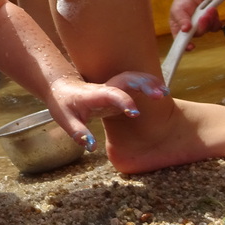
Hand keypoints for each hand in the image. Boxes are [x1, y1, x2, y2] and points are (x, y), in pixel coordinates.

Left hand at [44, 73, 167, 150]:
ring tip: (164, 93)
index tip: (134, 113)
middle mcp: (105, 88)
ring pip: (132, 77)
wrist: (61, 89)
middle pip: (125, 79)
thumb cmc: (63, 105)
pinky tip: (162, 92)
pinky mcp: (118, 90)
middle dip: (143, 85)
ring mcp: (112, 87)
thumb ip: (79, 133)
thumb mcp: (66, 120)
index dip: (123, 101)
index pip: (110, 94)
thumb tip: (91, 146)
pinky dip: (149, 83)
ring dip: (149, 82)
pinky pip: (135, 82)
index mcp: (92, 95)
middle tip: (159, 96)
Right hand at [169, 0, 220, 50]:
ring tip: (208, 10)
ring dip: (209, 20)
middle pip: (198, 34)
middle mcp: (190, 31)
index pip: (181, 42)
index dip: (185, 46)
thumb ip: (181, 19)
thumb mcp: (177, 10)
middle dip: (202, 26)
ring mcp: (201, 27)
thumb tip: (185, 29)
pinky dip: (215, 19)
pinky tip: (212, 11)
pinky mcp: (210, 23)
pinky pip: (216, 26)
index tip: (191, 46)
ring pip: (208, 29)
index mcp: (179, 30)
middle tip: (203, 17)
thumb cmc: (182, 3)